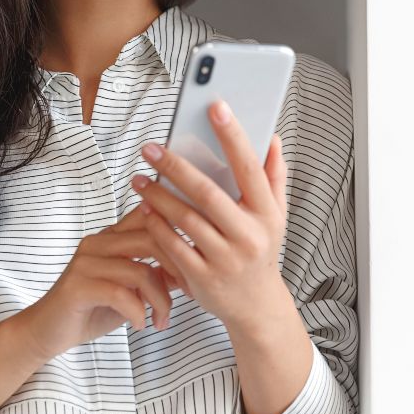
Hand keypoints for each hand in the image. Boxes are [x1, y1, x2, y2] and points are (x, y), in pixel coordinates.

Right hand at [15, 203, 186, 363]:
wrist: (47, 330)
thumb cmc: (90, 308)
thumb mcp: (129, 290)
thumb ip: (154, 275)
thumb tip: (189, 268)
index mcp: (110, 237)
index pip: (150, 218)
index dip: (180, 236)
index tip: (197, 265)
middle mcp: (97, 243)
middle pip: (152, 239)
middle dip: (178, 269)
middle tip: (189, 294)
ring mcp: (86, 263)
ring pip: (141, 271)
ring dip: (160, 301)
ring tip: (161, 320)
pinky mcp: (78, 286)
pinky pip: (121, 294)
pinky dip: (139, 313)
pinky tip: (141, 325)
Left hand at [131, 99, 290, 330]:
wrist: (256, 306)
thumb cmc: (260, 250)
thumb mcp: (275, 216)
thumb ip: (273, 177)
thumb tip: (271, 138)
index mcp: (267, 214)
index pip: (249, 168)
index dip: (233, 136)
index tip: (215, 106)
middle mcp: (248, 236)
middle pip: (207, 194)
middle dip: (176, 167)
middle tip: (150, 147)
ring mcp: (225, 259)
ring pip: (185, 220)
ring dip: (157, 196)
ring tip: (138, 178)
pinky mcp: (202, 278)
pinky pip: (172, 246)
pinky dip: (155, 226)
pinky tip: (142, 208)